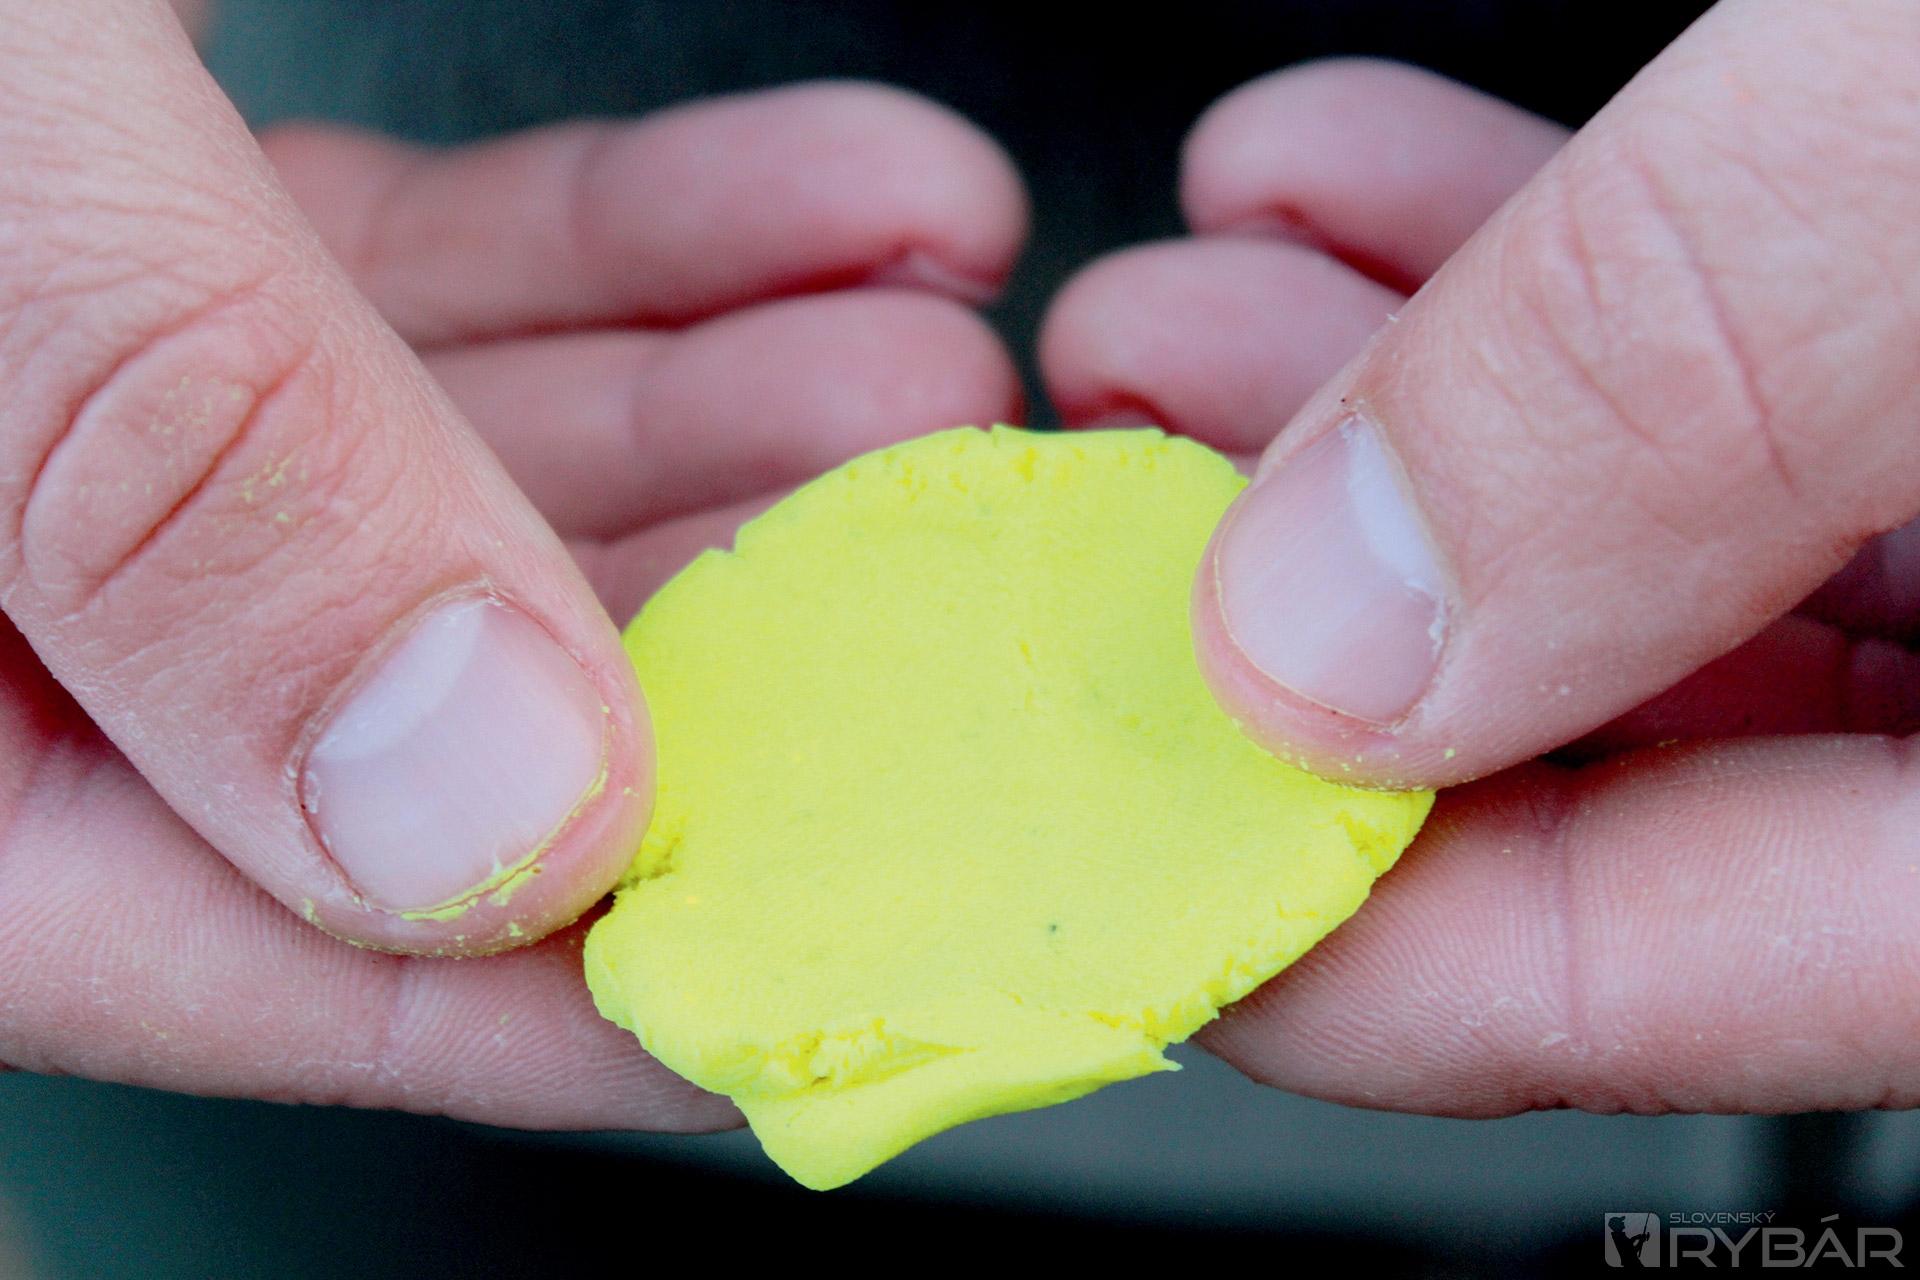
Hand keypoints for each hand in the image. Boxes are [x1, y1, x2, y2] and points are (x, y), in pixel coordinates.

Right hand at [0, 0, 1023, 1128]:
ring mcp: (91, 417)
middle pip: (434, 719)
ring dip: (745, 407)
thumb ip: (189, 488)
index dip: (600, 973)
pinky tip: (858, 199)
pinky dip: (661, 238)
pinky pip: (458, 283)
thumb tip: (482, 806)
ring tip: (945, 353)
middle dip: (738, 626)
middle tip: (957, 557)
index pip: (285, 958)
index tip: (875, 917)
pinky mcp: (173, 246)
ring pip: (478, 480)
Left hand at [1041, 2, 1919, 1114]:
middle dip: (1298, 619)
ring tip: (1166, 309)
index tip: (1076, 774)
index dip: (1299, 909)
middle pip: (1611, 776)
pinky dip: (1542, 288)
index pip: (1620, 982)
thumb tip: (1332, 639)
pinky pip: (1759, 391)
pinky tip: (1345, 186)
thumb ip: (1686, 388)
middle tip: (1091, 480)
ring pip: (1657, 572)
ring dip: (1377, 434)